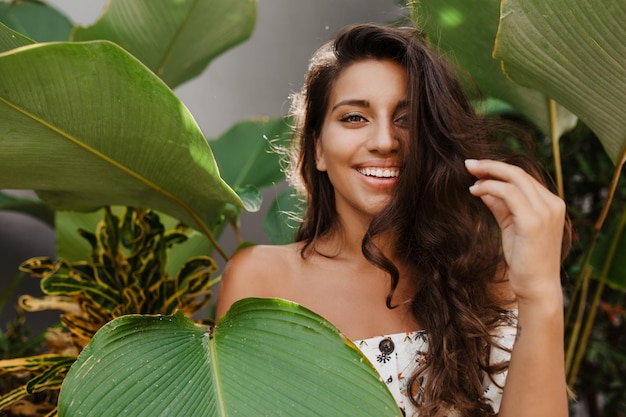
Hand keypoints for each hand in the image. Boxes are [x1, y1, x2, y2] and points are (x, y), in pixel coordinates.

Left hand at [464, 159, 565, 304]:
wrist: (537, 287)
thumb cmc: (524, 260)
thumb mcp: (511, 227)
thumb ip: (501, 206)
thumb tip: (483, 188)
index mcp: (551, 204)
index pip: (523, 177)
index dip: (499, 169)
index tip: (477, 168)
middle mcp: (552, 204)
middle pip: (519, 173)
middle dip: (491, 165)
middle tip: (468, 164)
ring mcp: (545, 212)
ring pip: (514, 178)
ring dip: (488, 173)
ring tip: (469, 175)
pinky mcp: (533, 221)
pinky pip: (509, 193)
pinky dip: (489, 187)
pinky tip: (475, 191)